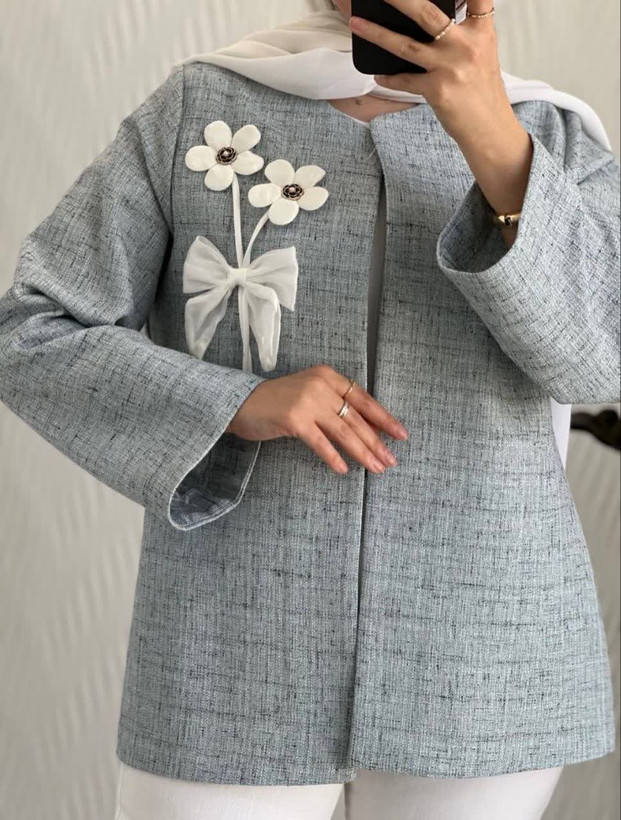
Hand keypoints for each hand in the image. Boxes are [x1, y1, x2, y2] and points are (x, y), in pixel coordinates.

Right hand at [225, 364, 408, 474]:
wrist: (240, 403)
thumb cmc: (276, 403)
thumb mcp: (310, 395)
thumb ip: (334, 406)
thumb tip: (366, 431)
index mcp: (328, 376)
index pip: (363, 399)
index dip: (384, 418)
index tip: (400, 435)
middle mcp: (320, 385)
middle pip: (356, 418)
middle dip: (376, 442)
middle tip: (391, 460)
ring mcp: (307, 401)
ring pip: (344, 431)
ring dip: (362, 452)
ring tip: (376, 467)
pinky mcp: (294, 419)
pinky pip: (321, 442)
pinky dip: (333, 457)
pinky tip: (344, 469)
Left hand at [349, 0, 511, 144]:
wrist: (489, 129)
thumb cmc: (482, 92)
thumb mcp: (482, 54)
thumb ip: (464, 32)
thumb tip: (433, 19)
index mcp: (481, 32)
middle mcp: (466, 46)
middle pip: (427, 12)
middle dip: (399, 0)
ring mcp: (450, 67)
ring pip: (406, 45)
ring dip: (376, 33)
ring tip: (355, 22)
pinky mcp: (436, 90)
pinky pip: (404, 80)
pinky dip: (389, 78)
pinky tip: (378, 74)